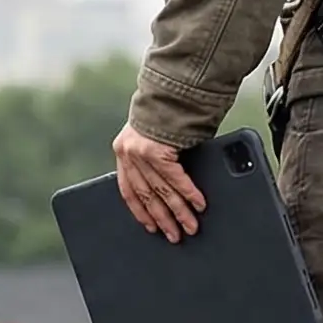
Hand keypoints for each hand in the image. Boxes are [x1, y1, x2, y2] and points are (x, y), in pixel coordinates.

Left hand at [113, 123, 205, 241]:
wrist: (174, 87)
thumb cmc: (168, 112)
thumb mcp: (153, 138)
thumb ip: (154, 160)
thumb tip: (167, 188)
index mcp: (123, 151)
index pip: (128, 190)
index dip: (140, 211)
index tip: (151, 226)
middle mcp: (128, 152)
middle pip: (146, 195)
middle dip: (164, 218)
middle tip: (176, 235)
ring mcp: (140, 152)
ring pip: (161, 191)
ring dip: (179, 211)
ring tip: (190, 226)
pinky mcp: (155, 149)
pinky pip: (175, 178)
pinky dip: (189, 193)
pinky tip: (198, 204)